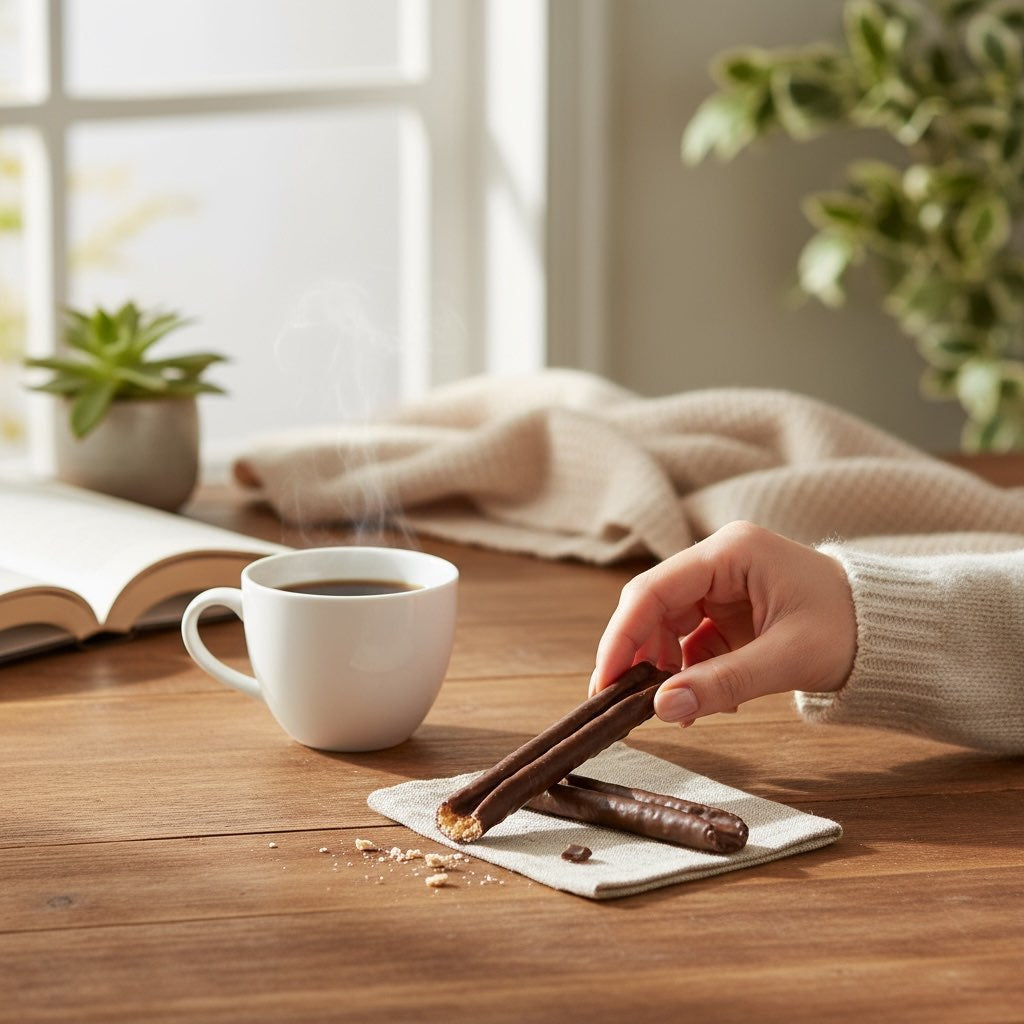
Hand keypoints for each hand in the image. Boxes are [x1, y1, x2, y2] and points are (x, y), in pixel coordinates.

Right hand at [589, 521, 856, 724]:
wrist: (895, 632)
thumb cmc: (852, 630)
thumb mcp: (786, 660)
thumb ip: (722, 684)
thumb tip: (662, 709)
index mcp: (731, 552)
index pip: (653, 590)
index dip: (621, 636)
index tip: (604, 682)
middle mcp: (720, 560)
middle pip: (653, 606)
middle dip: (637, 655)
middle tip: (624, 704)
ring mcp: (724, 584)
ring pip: (667, 625)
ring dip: (665, 668)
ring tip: (677, 707)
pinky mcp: (731, 609)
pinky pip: (691, 640)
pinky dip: (691, 672)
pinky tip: (707, 700)